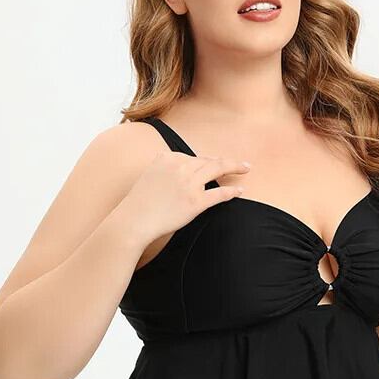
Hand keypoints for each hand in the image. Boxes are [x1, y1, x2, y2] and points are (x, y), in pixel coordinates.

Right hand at [121, 148, 248, 242]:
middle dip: (226, 162)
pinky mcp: (195, 201)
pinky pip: (219, 194)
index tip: (216, 164)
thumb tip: (177, 175)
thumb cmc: (139, 204)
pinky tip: (240, 191)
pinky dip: (231, 192)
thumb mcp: (149, 177)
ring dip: (234, 167)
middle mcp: (180, 166)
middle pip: (208, 161)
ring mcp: (189, 183)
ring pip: (217, 170)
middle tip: (240, 164)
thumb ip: (164, 171)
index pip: (193, 157)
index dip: (208, 162)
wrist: (133, 220)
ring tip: (245, 169)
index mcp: (167, 157)